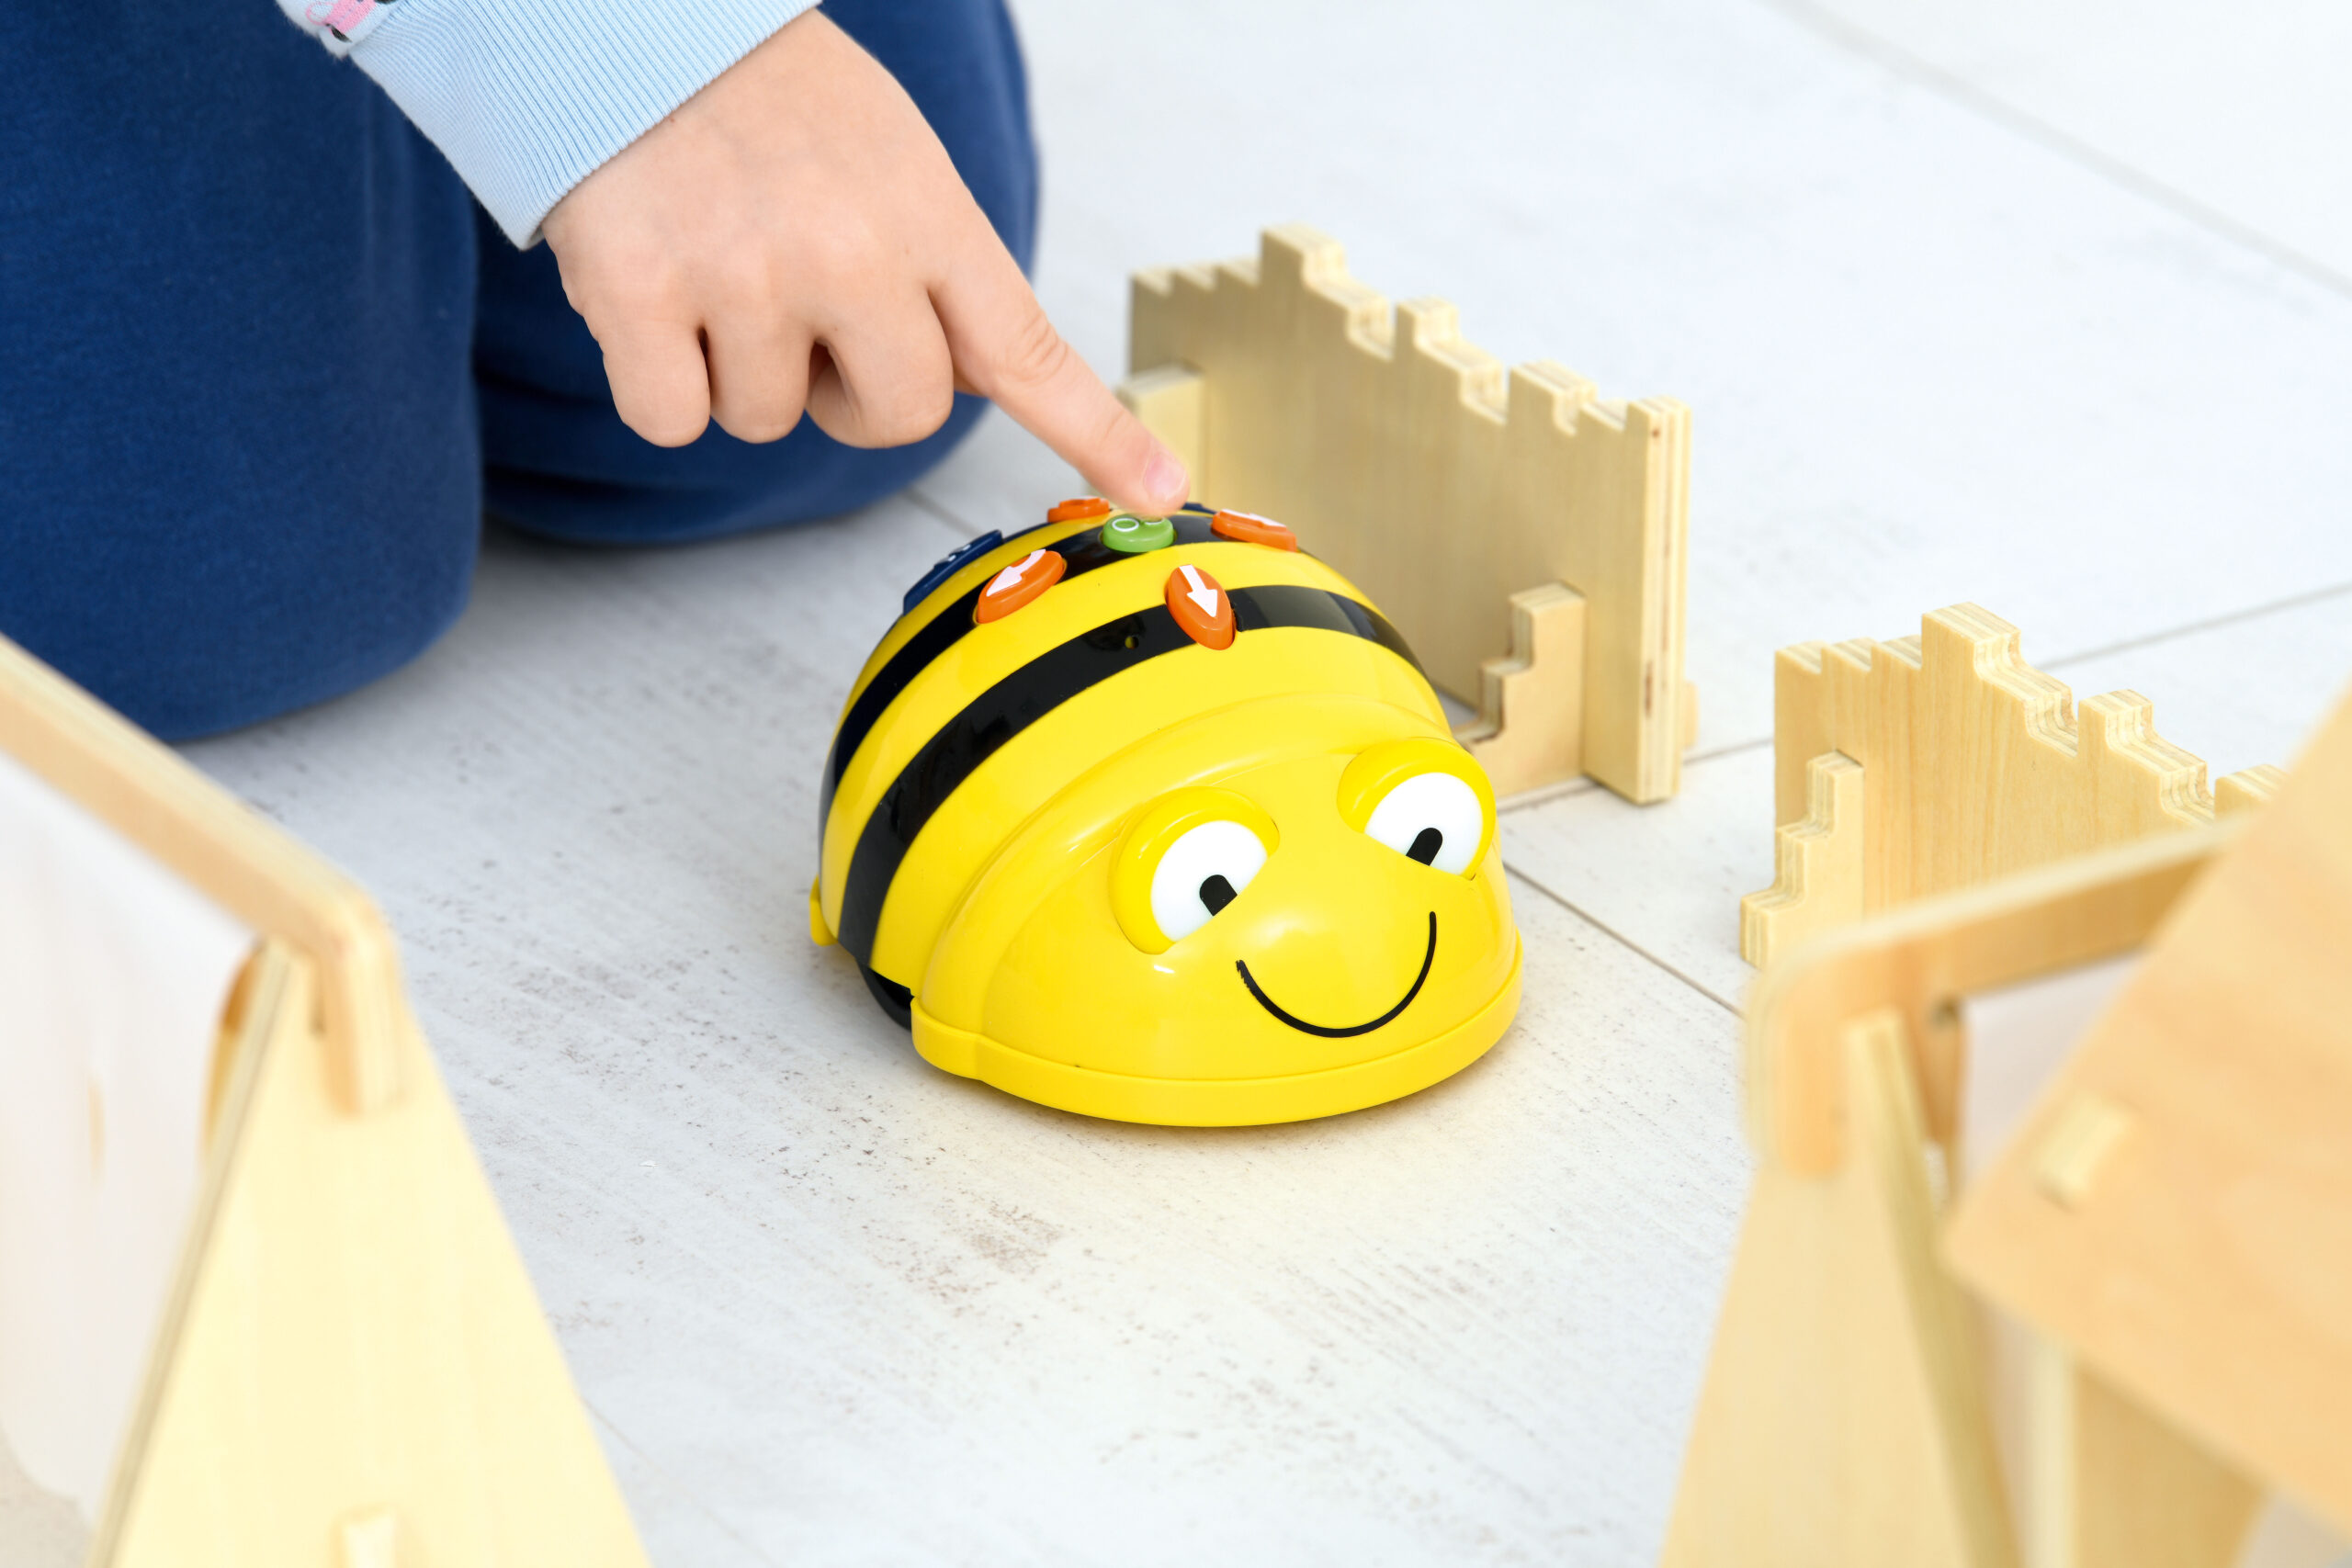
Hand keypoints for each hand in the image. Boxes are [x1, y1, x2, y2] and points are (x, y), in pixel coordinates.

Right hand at [541, 9, 1187, 514]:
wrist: (622, 20)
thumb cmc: (764, 99)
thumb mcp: (889, 160)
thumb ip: (936, 269)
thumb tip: (976, 383)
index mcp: (927, 216)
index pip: (1027, 349)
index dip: (1098, 432)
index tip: (1162, 488)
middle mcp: (851, 253)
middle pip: (899, 420)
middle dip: (849, 394)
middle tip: (800, 306)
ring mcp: (748, 279)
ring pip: (768, 423)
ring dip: (738, 369)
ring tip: (714, 260)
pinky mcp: (642, 299)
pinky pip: (673, 420)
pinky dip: (656, 379)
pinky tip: (650, 290)